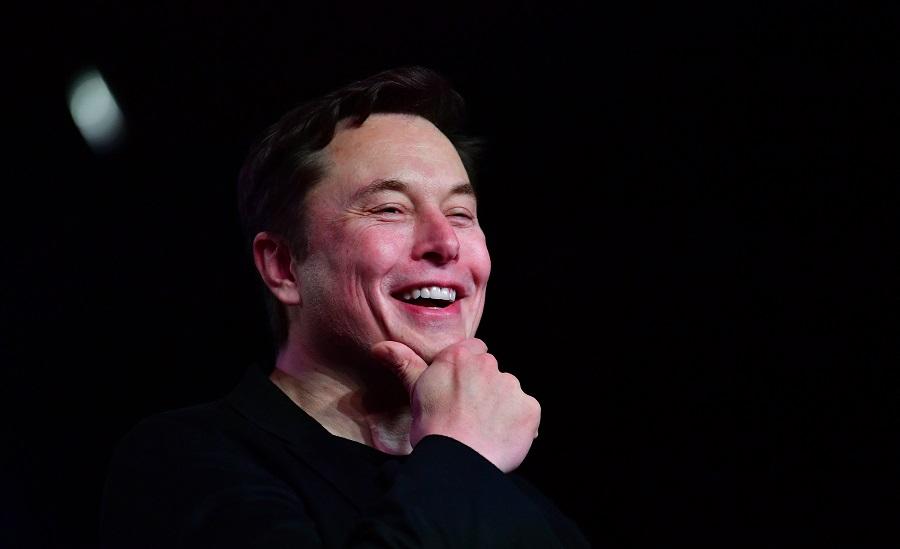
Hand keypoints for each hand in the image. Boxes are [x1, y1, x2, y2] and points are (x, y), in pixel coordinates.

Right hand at [370, 338, 539, 472]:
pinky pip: (527, 413)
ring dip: (501, 406)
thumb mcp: (415, 391)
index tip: (460, 390)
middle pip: (492, 372)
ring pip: (509, 392)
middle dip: (485, 389)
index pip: (474, 351)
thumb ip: (404, 363)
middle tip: (469, 414)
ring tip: (484, 430)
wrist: (456, 462)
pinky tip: (500, 438)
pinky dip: (518, 424)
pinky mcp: (529, 408)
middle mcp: (489, 365)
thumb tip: (381, 347)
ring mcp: (511, 386)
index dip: (468, 371)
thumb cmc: (433, 428)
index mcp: (461, 356)